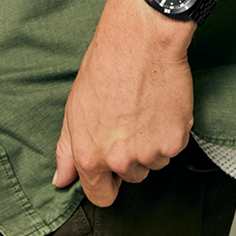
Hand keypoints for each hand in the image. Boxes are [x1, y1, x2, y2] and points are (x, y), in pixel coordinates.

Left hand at [52, 0, 195, 206]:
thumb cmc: (105, 65)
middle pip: (130, 176)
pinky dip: (170, 131)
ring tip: (143, 108)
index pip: (100, 196)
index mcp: (90, 155)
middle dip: (130, 154)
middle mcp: (119, 160)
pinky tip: (159, 104)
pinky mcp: (175, 141)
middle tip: (128, 118)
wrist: (140, 39)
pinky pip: (172, 147)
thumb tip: (60, 180)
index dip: (105, 182)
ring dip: (151, 143)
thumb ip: (67, 150)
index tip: (111, 169)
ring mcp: (149, 152)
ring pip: (153, 162)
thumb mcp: (74, 107)